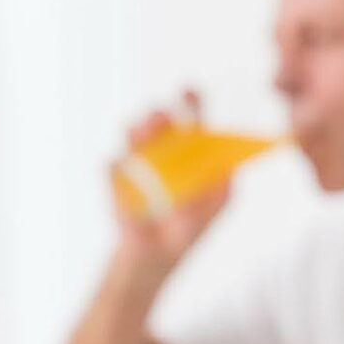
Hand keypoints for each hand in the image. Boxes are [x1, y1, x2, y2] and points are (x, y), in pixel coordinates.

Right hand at [113, 88, 230, 270]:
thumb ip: (225, 185)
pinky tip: (123, 169)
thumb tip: (231, 168)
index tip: (189, 91)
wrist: (159, 252)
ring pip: (132, 133)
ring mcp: (136, 160)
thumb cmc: (191, 223)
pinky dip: (117, 166)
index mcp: (188, 149)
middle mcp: (160, 148)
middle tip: (162, 116)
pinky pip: (112, 165)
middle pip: (158, 121)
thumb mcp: (217, 204)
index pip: (190, 118)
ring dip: (137, 132)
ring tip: (143, 133)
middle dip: (159, 114)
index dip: (191, 102)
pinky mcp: (115, 177)